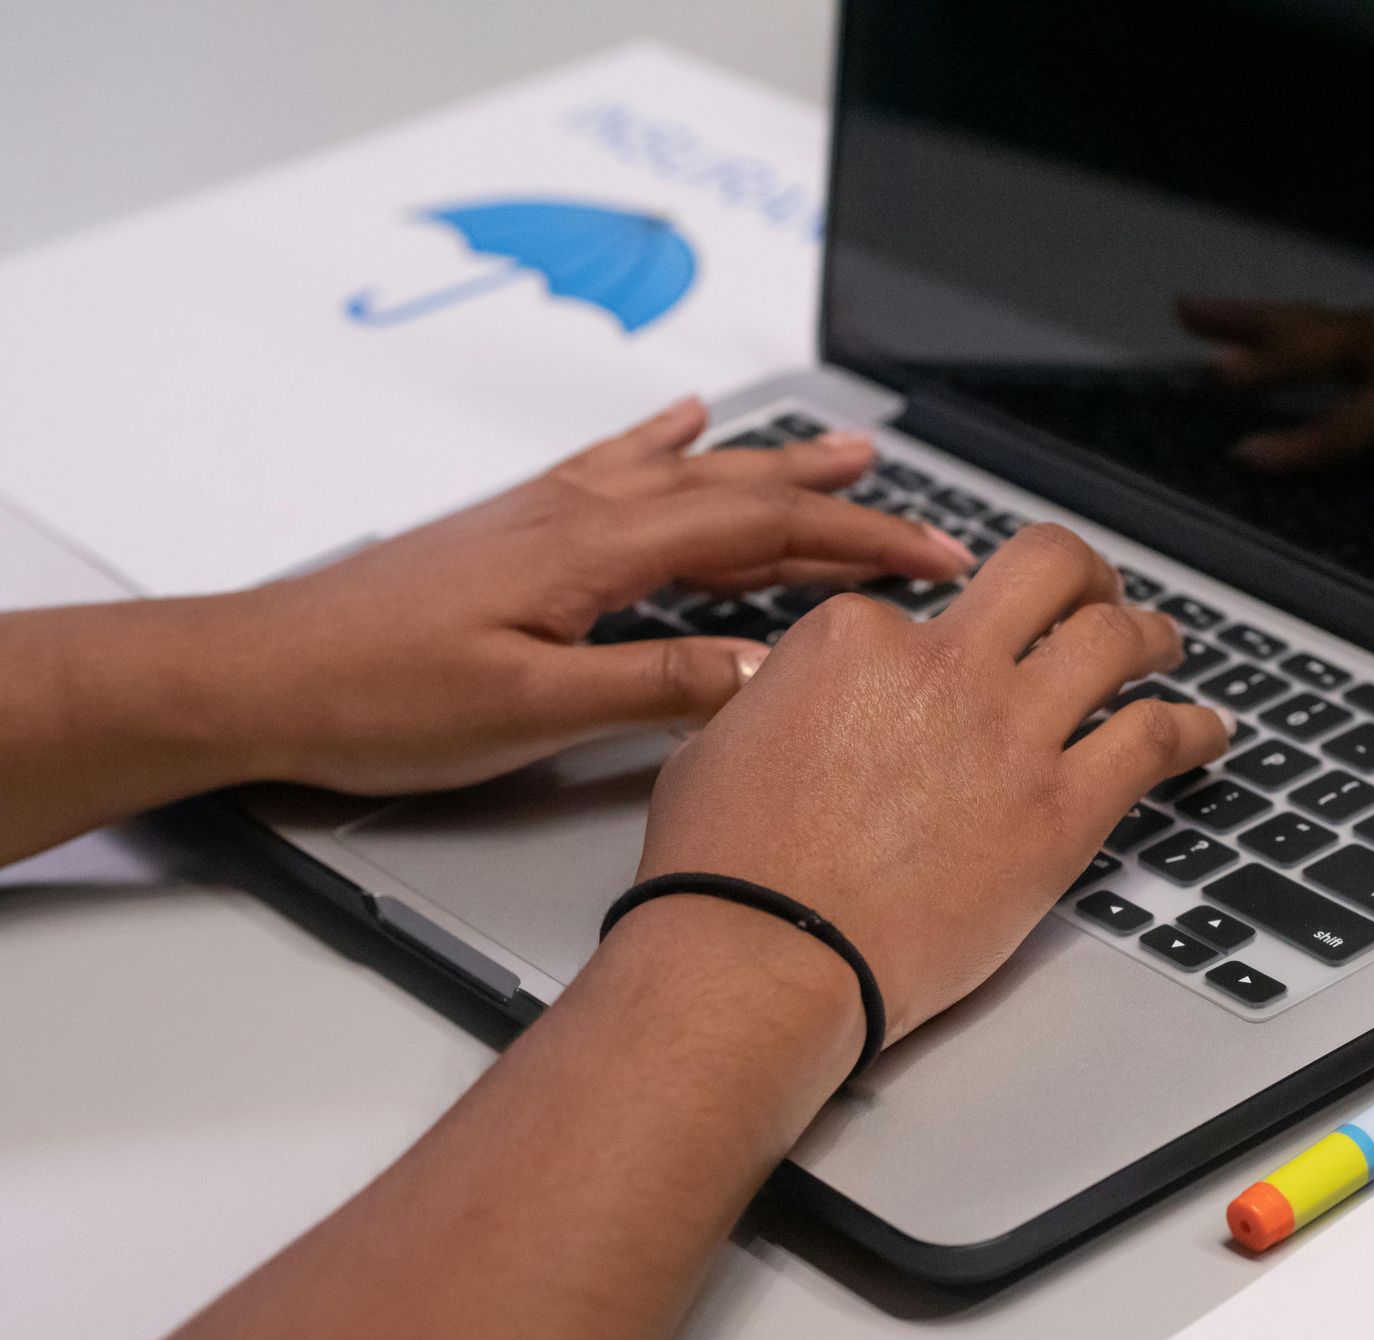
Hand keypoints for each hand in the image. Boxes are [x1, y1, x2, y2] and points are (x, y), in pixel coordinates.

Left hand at [216, 396, 976, 792]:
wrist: (261, 676)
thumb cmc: (377, 696)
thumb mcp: (527, 709)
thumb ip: (653, 683)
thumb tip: (766, 666)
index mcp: (594, 549)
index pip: (761, 530)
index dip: (859, 542)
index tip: (936, 559)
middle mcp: (579, 512)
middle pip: (740, 492)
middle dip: (841, 505)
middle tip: (923, 520)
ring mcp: (547, 512)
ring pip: (689, 474)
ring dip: (774, 464)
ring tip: (841, 451)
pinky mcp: (517, 526)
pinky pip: (617, 465)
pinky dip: (669, 441)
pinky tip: (688, 420)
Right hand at [632, 524, 1233, 1040]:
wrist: (763, 956)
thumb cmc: (725, 868)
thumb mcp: (719, 742)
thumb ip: (776, 699)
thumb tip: (788, 696)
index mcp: (854, 635)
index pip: (923, 605)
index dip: (943, 638)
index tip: (956, 665)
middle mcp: (942, 664)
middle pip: (1046, 570)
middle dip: (1081, 573)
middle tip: (1095, 595)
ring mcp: (1009, 732)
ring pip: (1116, 637)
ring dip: (1151, 632)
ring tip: (1164, 645)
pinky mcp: (1061, 809)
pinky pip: (1154, 739)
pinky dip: (1193, 728)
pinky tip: (1208, 731)